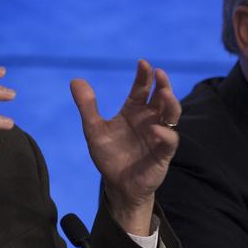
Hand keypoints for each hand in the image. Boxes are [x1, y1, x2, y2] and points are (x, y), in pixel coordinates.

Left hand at [71, 59, 179, 235]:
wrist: (117, 184)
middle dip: (162, 85)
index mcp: (134, 111)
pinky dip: (164, 133)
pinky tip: (155, 129)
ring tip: (164, 93)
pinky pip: (169, 141)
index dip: (144, 76)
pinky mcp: (163, 153)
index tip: (143, 63)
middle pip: (161, 97)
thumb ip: (87, 106)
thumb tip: (75, 80)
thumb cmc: (109, 155)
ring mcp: (159, 135)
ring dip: (171, 103)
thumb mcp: (94, 129)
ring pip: (172, 115)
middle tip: (159, 73)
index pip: (142, 89)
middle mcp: (149, 119)